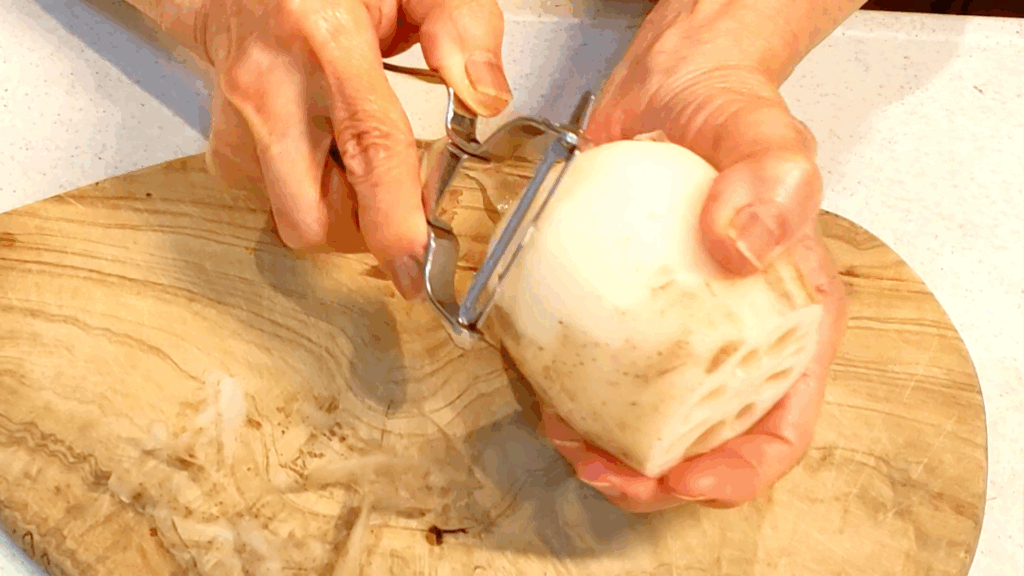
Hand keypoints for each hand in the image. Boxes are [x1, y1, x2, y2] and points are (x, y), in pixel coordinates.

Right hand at [198, 0, 511, 297]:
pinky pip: (268, 197)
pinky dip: (305, 190)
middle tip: (394, 195)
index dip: (394, 222)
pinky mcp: (221, 138)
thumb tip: (484, 97)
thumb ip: (462, 24)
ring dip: (335, 206)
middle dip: (361, 231)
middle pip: (312, 215)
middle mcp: (268, 85)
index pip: (368, 148)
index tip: (414, 271)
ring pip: (288, 214)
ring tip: (353, 151)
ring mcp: (233, 116)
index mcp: (324, 37)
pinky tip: (321, 148)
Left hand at [539, 11, 848, 512]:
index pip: (780, 428)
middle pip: (707, 443)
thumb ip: (772, 182)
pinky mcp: (627, 312)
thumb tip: (740, 246)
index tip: (682, 479)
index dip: (736, 473)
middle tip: (600, 468)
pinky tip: (547, 394)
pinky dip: (575, 399)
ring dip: (605, 447)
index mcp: (791, 325)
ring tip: (565, 435)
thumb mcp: (768, 137)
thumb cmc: (732, 113)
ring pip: (649, 421)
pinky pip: (604, 373)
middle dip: (654, 476)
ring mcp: (678, 331)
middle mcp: (736, 339)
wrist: (673, 86)